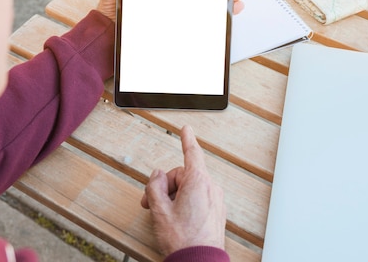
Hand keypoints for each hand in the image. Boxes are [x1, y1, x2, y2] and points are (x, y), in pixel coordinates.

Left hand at [97, 0, 244, 21]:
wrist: (106, 42)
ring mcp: (175, 18)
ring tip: (235, 5)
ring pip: (206, 10)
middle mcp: (171, 1)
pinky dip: (215, 27)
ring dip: (225, 7)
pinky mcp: (177, 34)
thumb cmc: (110, 14)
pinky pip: (200, 31)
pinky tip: (224, 25)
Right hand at [141, 125, 226, 255]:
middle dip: (166, 186)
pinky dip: (186, 203)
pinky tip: (177, 220)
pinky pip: (199, 198)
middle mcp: (211, 188)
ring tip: (165, 215)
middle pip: (183, 175)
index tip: (186, 129)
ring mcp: (216, 200)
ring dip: (175, 196)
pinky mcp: (217, 211)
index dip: (187, 140)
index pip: (192, 154)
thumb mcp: (159, 210)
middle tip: (151, 203)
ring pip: (190, 188)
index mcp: (198, 182)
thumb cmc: (182, 239)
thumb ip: (155, 187)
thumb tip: (157, 176)